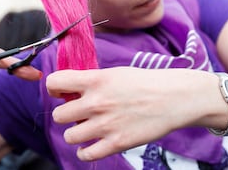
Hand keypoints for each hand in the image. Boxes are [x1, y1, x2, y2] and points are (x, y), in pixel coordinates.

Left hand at [46, 67, 203, 160]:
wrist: (173, 98)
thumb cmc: (145, 82)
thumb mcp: (114, 73)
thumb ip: (90, 81)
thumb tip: (69, 89)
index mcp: (95, 80)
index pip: (55, 82)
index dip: (54, 88)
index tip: (60, 92)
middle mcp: (96, 103)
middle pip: (58, 115)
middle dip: (65, 114)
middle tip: (77, 113)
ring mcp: (105, 125)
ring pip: (69, 136)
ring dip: (75, 133)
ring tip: (86, 128)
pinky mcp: (116, 143)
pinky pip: (86, 154)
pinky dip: (85, 151)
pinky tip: (90, 144)